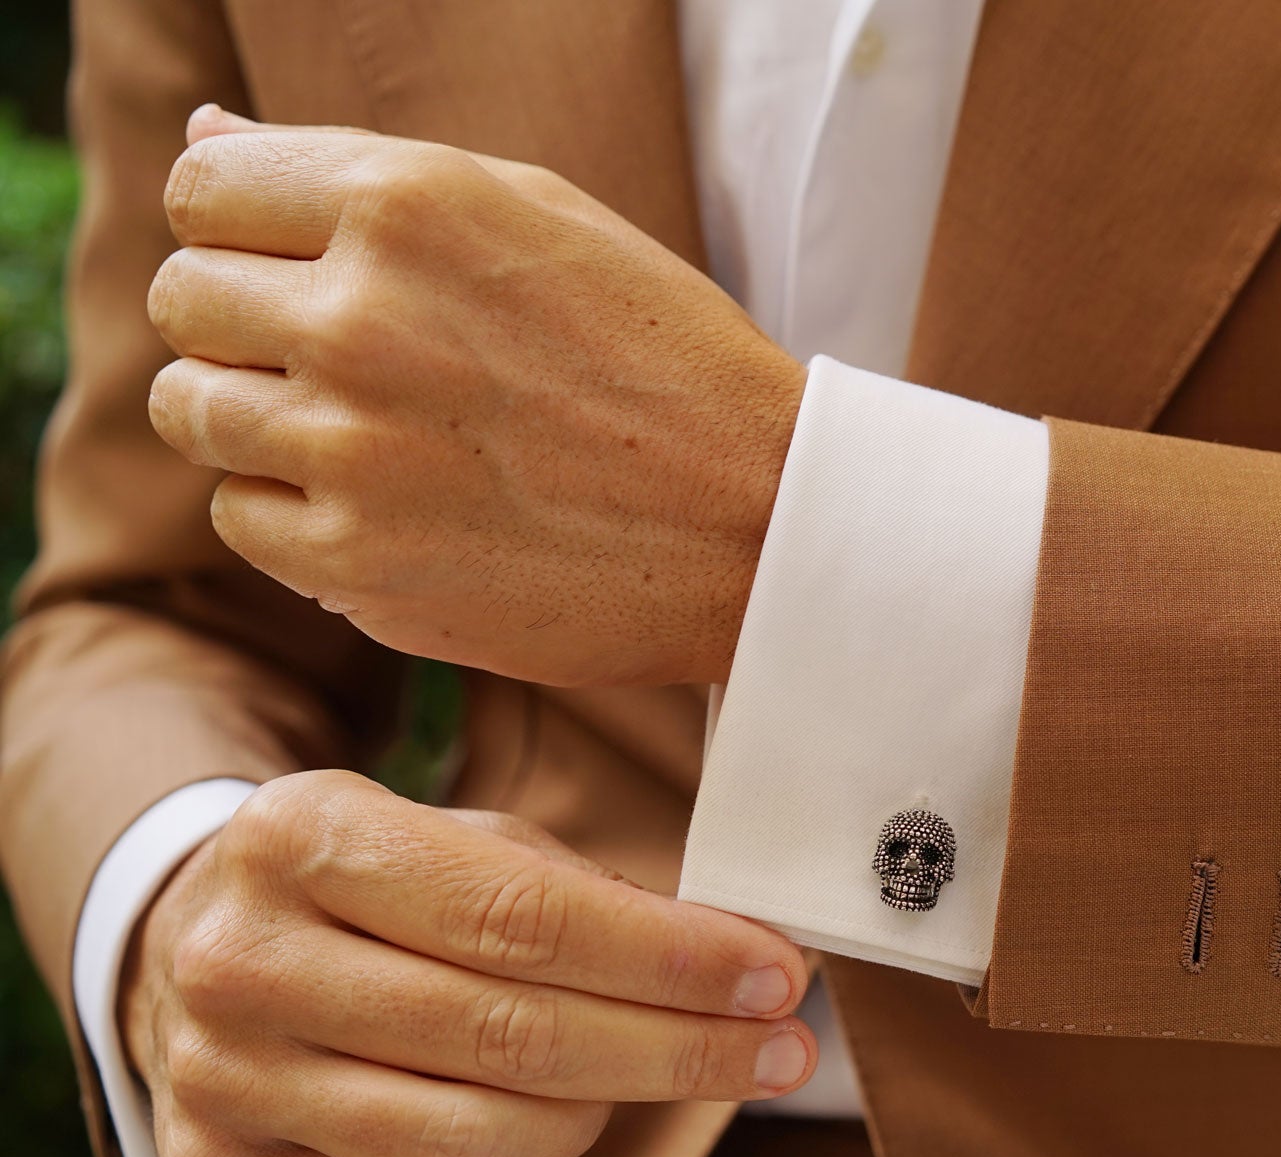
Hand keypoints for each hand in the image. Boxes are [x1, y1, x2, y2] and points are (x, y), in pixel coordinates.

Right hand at [118, 770, 814, 1156]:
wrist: (193, 944)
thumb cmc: (366, 888)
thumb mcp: (456, 837)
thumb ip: (581, 890)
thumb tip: (738, 957)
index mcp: (303, 835)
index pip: (521, 917)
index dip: (667, 957)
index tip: (773, 976)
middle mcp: (243, 958)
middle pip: (508, 1035)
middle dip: (675, 1049)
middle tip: (779, 1048)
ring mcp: (220, 1078)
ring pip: (471, 1137)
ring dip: (601, 1115)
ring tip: (652, 1073)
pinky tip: (535, 1119)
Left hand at [145, 105, 805, 687]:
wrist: (759, 520)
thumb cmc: (658, 354)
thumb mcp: (534, 212)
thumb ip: (360, 170)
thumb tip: (205, 132)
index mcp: (405, 203)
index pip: (201, 191)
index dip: (241, 230)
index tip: (298, 271)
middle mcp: (361, 317)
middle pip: (183, 298)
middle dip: (243, 323)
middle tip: (344, 360)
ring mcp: (352, 449)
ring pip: (193, 409)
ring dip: (260, 418)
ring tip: (370, 434)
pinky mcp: (357, 562)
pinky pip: (243, 517)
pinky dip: (297, 514)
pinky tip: (392, 505)